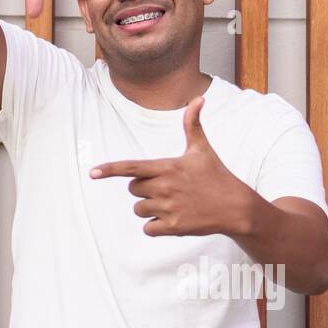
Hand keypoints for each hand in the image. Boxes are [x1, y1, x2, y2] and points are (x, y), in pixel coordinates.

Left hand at [88, 96, 255, 237]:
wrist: (235, 207)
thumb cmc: (216, 175)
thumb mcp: (203, 149)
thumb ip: (193, 124)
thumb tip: (198, 98)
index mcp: (167, 167)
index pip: (132, 167)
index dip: (110, 169)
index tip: (92, 173)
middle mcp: (165, 187)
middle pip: (133, 189)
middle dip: (144, 189)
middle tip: (167, 187)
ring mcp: (169, 208)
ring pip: (138, 209)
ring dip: (149, 208)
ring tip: (172, 203)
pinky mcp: (174, 227)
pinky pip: (148, 229)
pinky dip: (155, 226)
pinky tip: (173, 219)